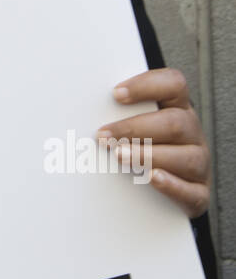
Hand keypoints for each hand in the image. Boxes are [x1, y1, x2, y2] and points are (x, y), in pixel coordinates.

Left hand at [95, 68, 209, 217]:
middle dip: (136, 128)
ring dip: (148, 155)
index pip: (174, 84)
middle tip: (104, 135)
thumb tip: (80, 109)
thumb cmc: (142, 147)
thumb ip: (118, 113)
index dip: (147, 86)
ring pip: (185, 157)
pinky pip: (192, 191)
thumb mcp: (135, 125)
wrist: (159, 193)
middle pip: (175, 123)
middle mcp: (192, 133)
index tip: (115, 94)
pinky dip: (171, 185)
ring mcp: (199, 163)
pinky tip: (152, 179)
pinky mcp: (198, 193)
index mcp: (178, 108)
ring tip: (119, 157)